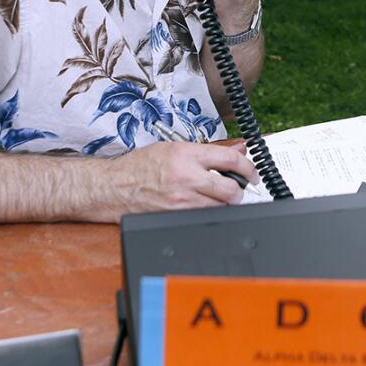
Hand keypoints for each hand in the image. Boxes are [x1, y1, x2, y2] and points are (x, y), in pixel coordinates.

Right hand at [110, 141, 258, 212]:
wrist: (113, 187)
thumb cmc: (139, 166)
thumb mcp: (172, 148)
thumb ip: (207, 151)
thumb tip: (236, 150)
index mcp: (186, 155)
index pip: (229, 160)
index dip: (248, 167)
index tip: (252, 172)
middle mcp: (186, 177)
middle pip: (231, 189)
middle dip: (240, 191)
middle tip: (238, 188)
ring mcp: (181, 200)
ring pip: (220, 207)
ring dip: (224, 203)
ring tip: (217, 197)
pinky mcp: (176, 216)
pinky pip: (203, 217)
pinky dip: (209, 213)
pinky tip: (202, 205)